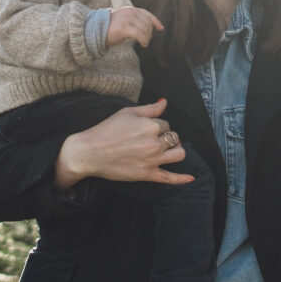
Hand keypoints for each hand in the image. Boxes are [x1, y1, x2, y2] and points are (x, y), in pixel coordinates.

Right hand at [52, 97, 192, 188]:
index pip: (165, 124)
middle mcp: (154, 143)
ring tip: (166, 150)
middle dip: (166, 137)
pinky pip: (169, 178)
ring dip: (175, 150)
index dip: (156, 126)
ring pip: (178, 154)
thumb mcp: (127, 113)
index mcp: (150, 126)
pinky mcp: (147, 174)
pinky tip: (191, 178)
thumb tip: (164, 102)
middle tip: (151, 139)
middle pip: (174, 138)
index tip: (143, 129)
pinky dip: (181, 179)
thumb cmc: (106, 130)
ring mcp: (152, 160)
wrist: (89, 152)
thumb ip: (149, 109)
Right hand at [107, 5, 160, 47]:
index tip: (161, 28)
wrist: (96, 30)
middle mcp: (130, 12)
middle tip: (146, 41)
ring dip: (147, 38)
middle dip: (149, 33)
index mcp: (130, 10)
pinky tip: (143, 44)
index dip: (155, 21)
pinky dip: (144, 40)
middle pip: (147, 23)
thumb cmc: (111, 28)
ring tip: (144, 43)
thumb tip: (148, 28)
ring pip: (145, 29)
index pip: (147, 14)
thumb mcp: (124, 20)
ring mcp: (127, 19)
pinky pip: (139, 35)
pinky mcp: (124, 28)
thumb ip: (134, 21)